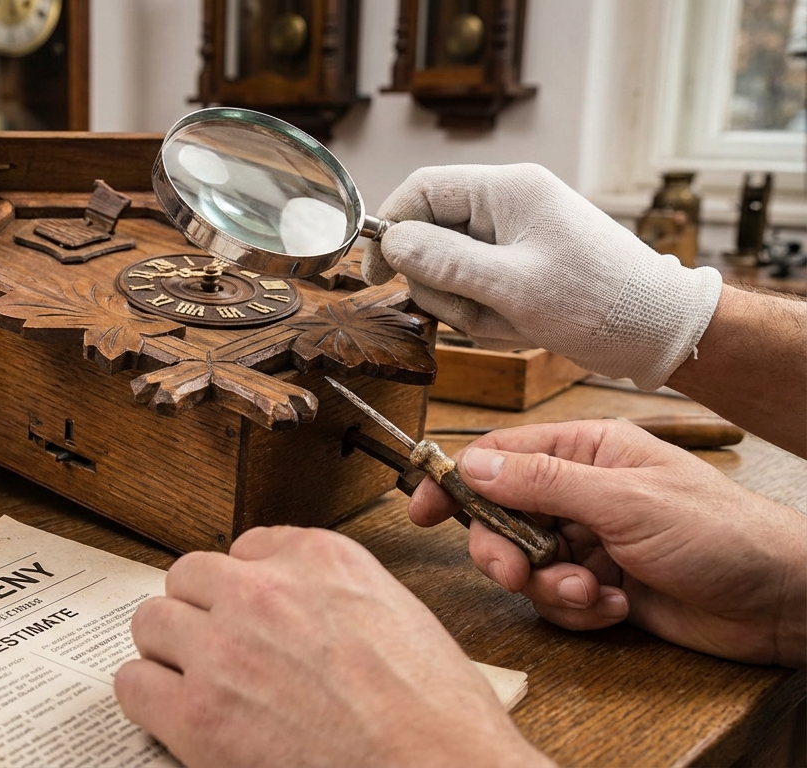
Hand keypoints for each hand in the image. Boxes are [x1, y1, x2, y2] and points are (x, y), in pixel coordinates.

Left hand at [115, 526, 550, 767]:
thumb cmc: (441, 721)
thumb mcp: (402, 619)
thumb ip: (337, 599)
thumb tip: (306, 615)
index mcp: (321, 560)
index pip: (248, 547)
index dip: (247, 588)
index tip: (251, 613)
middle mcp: (264, 591)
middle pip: (189, 577)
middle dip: (201, 611)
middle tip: (218, 649)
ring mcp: (224, 649)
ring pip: (152, 621)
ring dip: (169, 650)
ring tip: (196, 683)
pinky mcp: (197, 713)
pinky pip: (134, 685)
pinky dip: (150, 700)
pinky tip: (177, 718)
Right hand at [362, 164, 721, 389]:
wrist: (659, 331)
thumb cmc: (599, 303)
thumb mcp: (512, 287)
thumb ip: (445, 262)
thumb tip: (391, 242)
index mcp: (508, 190)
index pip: (420, 190)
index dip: (390, 229)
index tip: (376, 275)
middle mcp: (508, 204)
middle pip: (431, 235)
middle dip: (441, 284)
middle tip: (472, 312)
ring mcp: (515, 235)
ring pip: (449, 269)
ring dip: (466, 306)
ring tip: (506, 323)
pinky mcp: (521, 264)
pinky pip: (475, 287)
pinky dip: (485, 314)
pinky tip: (517, 326)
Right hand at [409, 420, 806, 667]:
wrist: (781, 601)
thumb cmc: (722, 534)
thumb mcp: (626, 501)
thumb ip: (543, 483)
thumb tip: (473, 466)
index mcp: (587, 453)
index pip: (499, 458)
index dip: (456, 483)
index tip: (420, 510)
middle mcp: (582, 493)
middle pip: (501, 518)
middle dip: (504, 553)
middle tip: (519, 575)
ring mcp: (590, 541)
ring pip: (526, 567)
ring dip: (552, 590)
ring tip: (596, 595)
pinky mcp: (602, 587)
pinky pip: (557, 602)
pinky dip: (580, 612)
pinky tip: (620, 609)